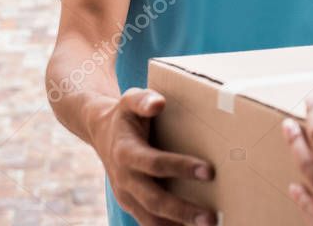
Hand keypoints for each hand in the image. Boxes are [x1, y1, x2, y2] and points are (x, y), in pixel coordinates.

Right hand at [90, 87, 216, 225]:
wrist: (101, 132)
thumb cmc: (125, 115)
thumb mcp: (130, 99)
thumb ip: (143, 100)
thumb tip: (158, 103)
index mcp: (126, 152)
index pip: (155, 164)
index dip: (181, 167)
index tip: (209, 171)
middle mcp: (124, 178)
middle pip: (154, 200)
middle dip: (182, 211)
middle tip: (211, 217)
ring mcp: (126, 195)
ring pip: (151, 219)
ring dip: (177, 225)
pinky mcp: (131, 204)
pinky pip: (149, 222)